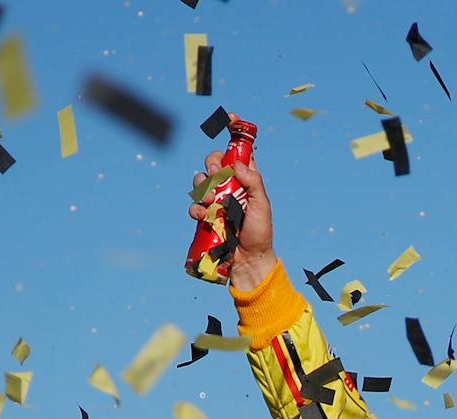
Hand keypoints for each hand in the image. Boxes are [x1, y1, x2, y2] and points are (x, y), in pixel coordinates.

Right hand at [187, 118, 277, 291]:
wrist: (249, 261)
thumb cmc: (260, 233)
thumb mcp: (262, 205)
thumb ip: (253, 182)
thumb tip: (235, 163)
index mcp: (246, 179)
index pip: (239, 151)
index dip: (234, 133)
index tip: (230, 119)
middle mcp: (230, 186)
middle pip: (213, 161)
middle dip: (211, 163)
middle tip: (216, 175)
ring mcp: (216, 200)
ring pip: (200, 180)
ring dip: (201, 186)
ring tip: (210, 200)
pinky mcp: (205, 216)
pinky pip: (193, 204)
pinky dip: (195, 207)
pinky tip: (202, 214)